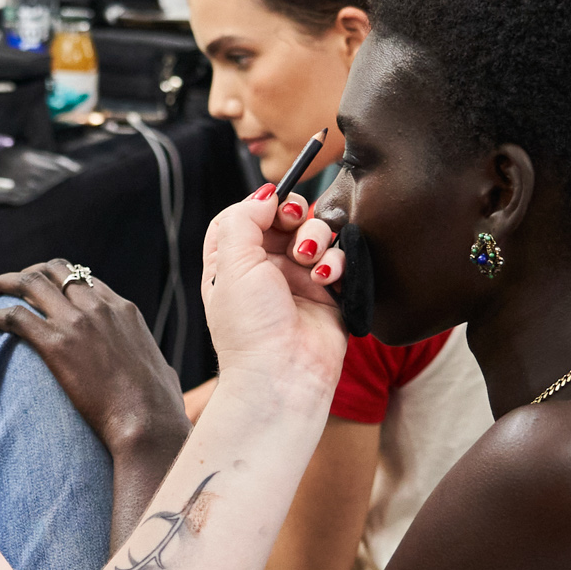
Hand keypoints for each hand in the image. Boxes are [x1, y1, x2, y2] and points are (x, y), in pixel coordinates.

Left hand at [0, 261, 189, 457]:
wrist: (148, 423)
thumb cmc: (159, 408)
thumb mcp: (161, 371)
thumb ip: (153, 362)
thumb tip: (161, 375)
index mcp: (123, 309)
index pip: (84, 278)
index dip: (58, 279)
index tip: (42, 291)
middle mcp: (98, 307)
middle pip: (54, 270)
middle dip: (29, 273)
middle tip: (10, 288)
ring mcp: (76, 322)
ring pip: (29, 284)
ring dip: (3, 284)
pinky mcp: (55, 344)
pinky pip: (13, 317)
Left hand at [201, 186, 349, 399]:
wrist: (283, 374)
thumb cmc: (249, 327)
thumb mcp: (231, 264)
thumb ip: (244, 220)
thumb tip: (265, 195)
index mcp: (233, 263)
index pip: (247, 215)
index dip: (262, 204)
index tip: (273, 205)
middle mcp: (265, 270)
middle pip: (286, 219)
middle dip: (295, 216)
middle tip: (294, 223)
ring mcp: (298, 281)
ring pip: (316, 235)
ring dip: (317, 238)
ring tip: (310, 260)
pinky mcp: (329, 294)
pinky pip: (339, 260)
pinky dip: (336, 262)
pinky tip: (327, 278)